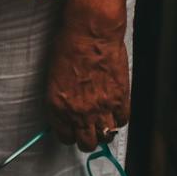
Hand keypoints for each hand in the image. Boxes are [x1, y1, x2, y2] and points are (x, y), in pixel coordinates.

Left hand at [45, 4, 130, 150]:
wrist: (91, 32)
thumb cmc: (70, 44)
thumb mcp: (54, 74)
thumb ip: (61, 96)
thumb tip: (66, 106)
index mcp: (58, 105)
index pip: (64, 136)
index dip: (70, 134)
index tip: (72, 130)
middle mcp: (79, 111)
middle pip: (86, 142)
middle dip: (87, 138)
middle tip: (89, 131)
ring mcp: (101, 108)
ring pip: (106, 136)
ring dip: (105, 131)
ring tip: (104, 122)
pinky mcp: (120, 100)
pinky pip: (122, 121)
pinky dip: (119, 118)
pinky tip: (115, 111)